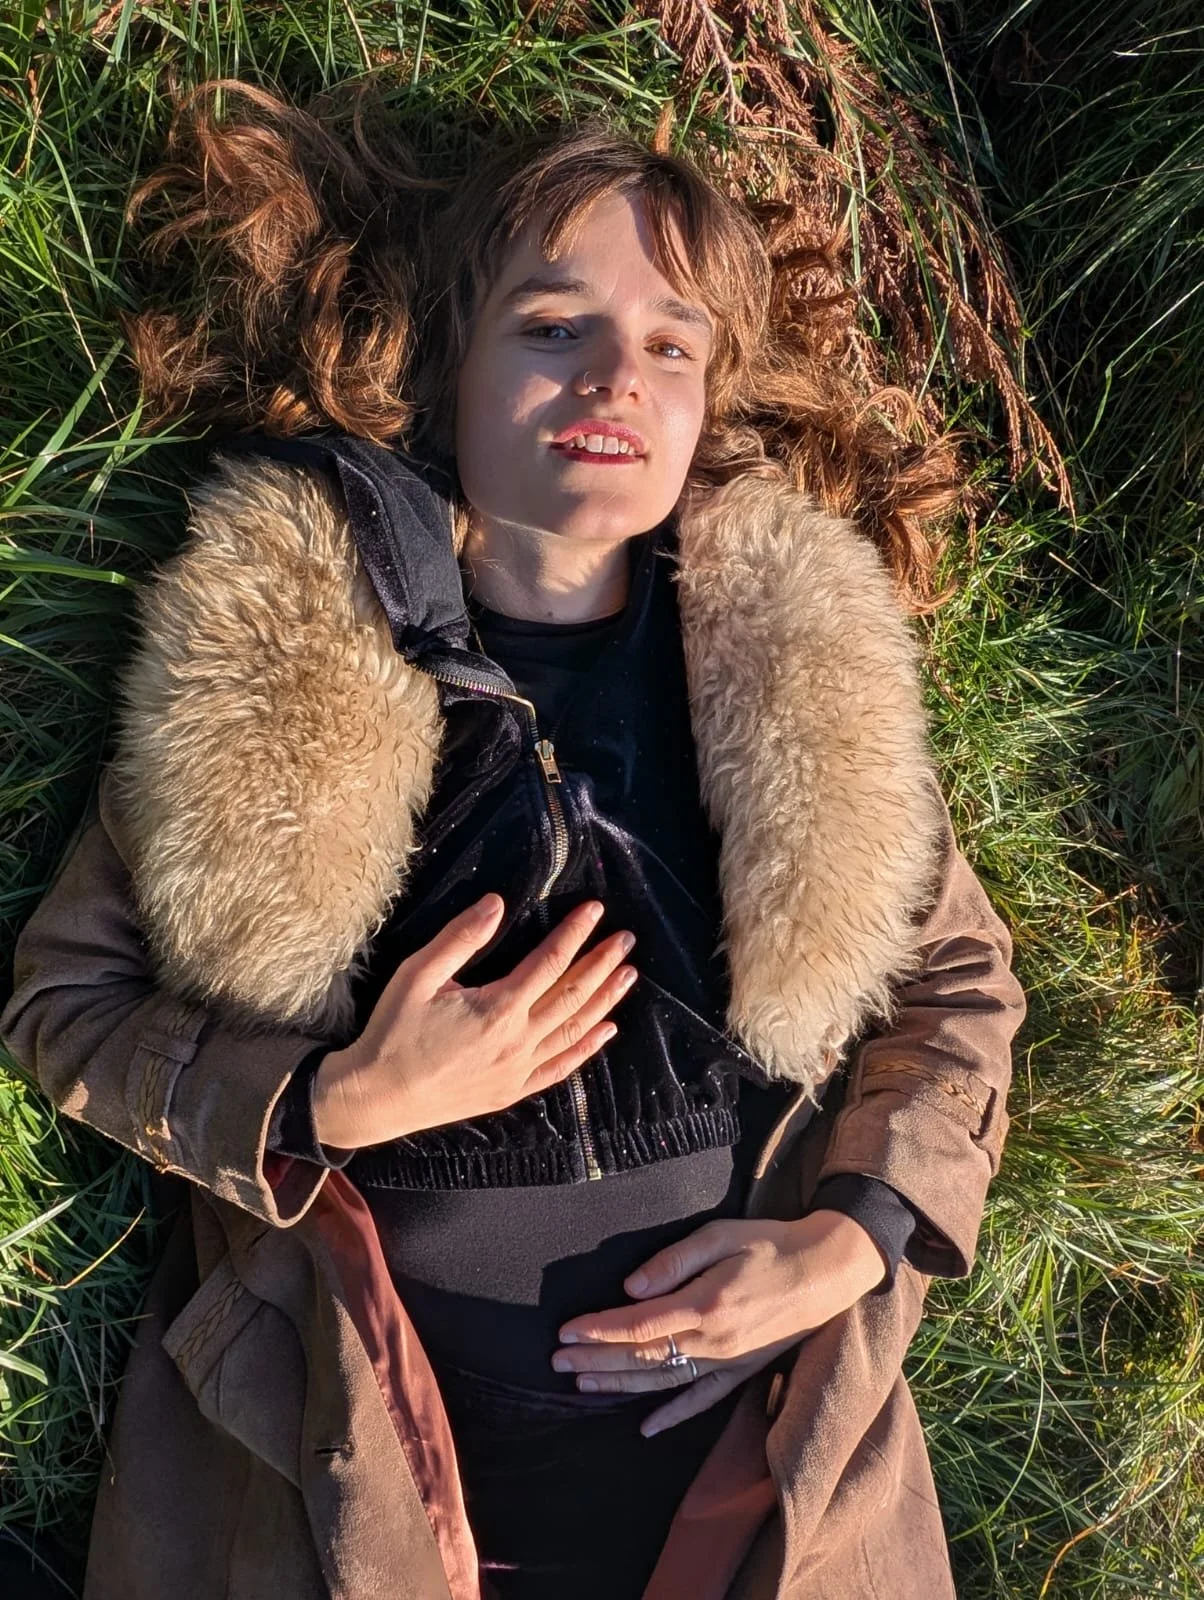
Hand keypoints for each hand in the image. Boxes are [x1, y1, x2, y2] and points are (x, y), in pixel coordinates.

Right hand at [312, 895, 634, 1147]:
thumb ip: (459, 938)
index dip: (575, 933)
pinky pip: (561, 1067)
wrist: (378, 1097)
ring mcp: (519, 1069)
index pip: (550, 962)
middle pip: (572, 994)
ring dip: (605, 1000)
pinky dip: (587, 1048)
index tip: (595, 911)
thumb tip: (496, 903)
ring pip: (574, 1029)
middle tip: (626, 940)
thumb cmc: (393, 1031)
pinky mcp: (512, 1091)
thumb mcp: (418, 975)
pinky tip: (605, 1030)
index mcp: (498, 1008)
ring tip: (628, 975)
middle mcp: (518, 1040)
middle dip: (602, 963)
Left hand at [551, 1210, 886, 1435]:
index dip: (598, 1332)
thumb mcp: (721, 1236)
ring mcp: (727, 1362)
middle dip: (596, 1360)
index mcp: (705, 1305)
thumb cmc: (769, 1243)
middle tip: (556, 1362)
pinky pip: (701, 1400)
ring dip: (620, 1384)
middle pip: (642, 1356)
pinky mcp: (741, 1371)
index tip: (565, 1334)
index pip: (638, 1326)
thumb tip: (630, 1290)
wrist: (826, 1270)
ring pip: (663, 1381)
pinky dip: (673, 1415)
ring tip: (582, 1385)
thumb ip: (673, 1262)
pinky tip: (646, 1427)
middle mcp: (713, 1342)